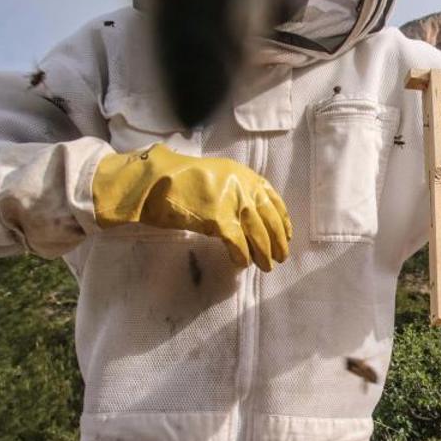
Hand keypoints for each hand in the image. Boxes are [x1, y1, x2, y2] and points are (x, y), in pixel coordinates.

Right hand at [92, 144, 291, 270]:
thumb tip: (251, 216)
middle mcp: (242, 186)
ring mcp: (231, 201)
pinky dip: (243, 256)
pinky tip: (242, 263)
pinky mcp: (218, 218)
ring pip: (257, 234)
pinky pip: (238, 243)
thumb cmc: (179, 180)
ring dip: (264, 253)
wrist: (153, 181)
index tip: (287, 236)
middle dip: (277, 241)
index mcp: (243, 175)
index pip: (273, 199)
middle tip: (280, 257)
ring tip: (266, 266)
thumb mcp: (216, 176)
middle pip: (269, 219)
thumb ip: (235, 190)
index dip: (282, 220)